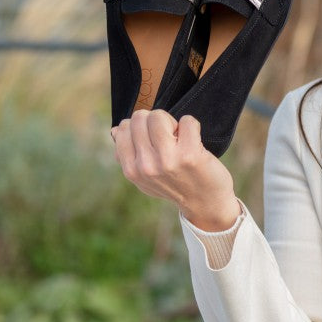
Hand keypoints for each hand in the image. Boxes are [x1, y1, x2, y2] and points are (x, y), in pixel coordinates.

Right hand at [112, 109, 240, 231]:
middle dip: (156, 121)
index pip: (122, 129)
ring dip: (172, 122)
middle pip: (140, 118)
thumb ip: (129, 156)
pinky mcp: (189, 155)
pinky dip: (192, 125)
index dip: (141, 127)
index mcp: (131, 170)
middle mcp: (146, 165)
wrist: (207, 204)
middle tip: (169, 137)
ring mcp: (167, 160)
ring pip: (158, 116)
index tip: (154, 139)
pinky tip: (195, 140)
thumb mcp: (146, 178)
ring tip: (180, 137)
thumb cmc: (177, 185)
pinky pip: (187, 121)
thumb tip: (115, 130)